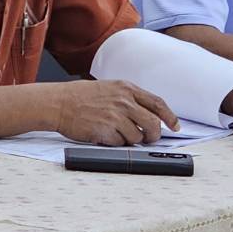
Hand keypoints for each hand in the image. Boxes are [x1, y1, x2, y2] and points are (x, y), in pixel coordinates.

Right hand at [54, 80, 179, 144]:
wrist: (58, 103)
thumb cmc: (79, 96)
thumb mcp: (108, 88)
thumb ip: (128, 98)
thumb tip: (147, 114)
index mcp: (126, 88)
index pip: (157, 103)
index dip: (170, 117)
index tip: (174, 126)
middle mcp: (124, 101)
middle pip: (153, 124)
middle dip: (154, 135)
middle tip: (149, 139)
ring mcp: (116, 116)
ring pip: (138, 136)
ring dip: (131, 140)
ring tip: (117, 134)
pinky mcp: (106, 131)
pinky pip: (120, 143)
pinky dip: (116, 143)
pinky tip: (104, 134)